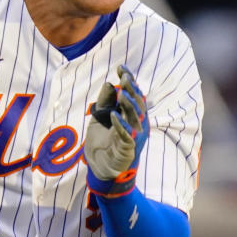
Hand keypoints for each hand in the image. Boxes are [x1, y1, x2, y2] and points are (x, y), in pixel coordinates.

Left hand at [84, 65, 148, 193]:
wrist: (101, 169)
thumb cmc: (102, 143)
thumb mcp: (98, 118)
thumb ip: (104, 102)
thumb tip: (108, 84)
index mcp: (130, 114)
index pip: (132, 94)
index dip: (128, 81)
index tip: (121, 68)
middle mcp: (136, 123)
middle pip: (137, 103)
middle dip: (131, 90)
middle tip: (125, 77)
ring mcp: (134, 136)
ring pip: (135, 117)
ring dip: (128, 104)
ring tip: (122, 92)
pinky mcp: (129, 148)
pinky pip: (126, 135)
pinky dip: (120, 125)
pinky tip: (113, 115)